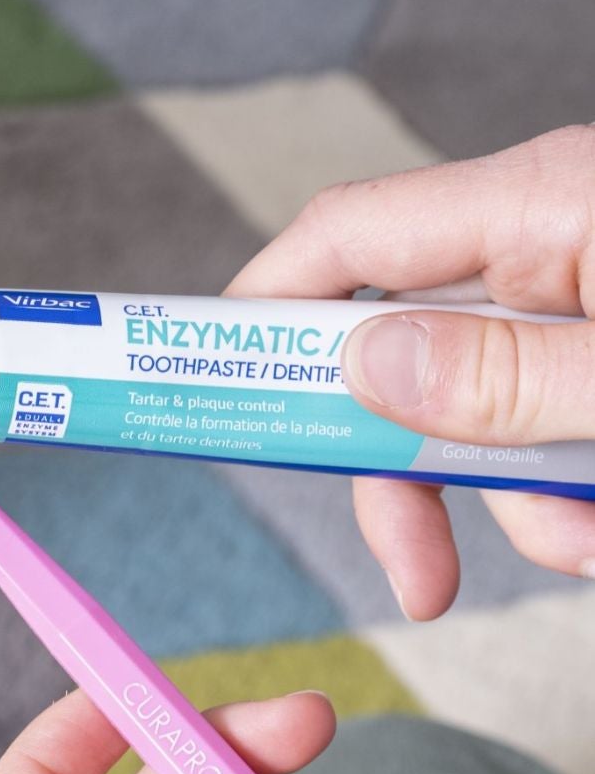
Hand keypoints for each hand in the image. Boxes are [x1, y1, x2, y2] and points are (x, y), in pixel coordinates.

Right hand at [228, 125, 594, 618]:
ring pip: (483, 398)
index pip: (347, 237)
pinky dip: (564, 482)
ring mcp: (582, 287)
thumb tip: (364, 369)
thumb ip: (507, 376)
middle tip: (417, 569)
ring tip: (585, 542)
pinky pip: (549, 410)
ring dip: (511, 492)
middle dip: (406, 462)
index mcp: (541, 203)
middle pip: (405, 345)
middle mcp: (546, 237)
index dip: (263, 306)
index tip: (214, 383)